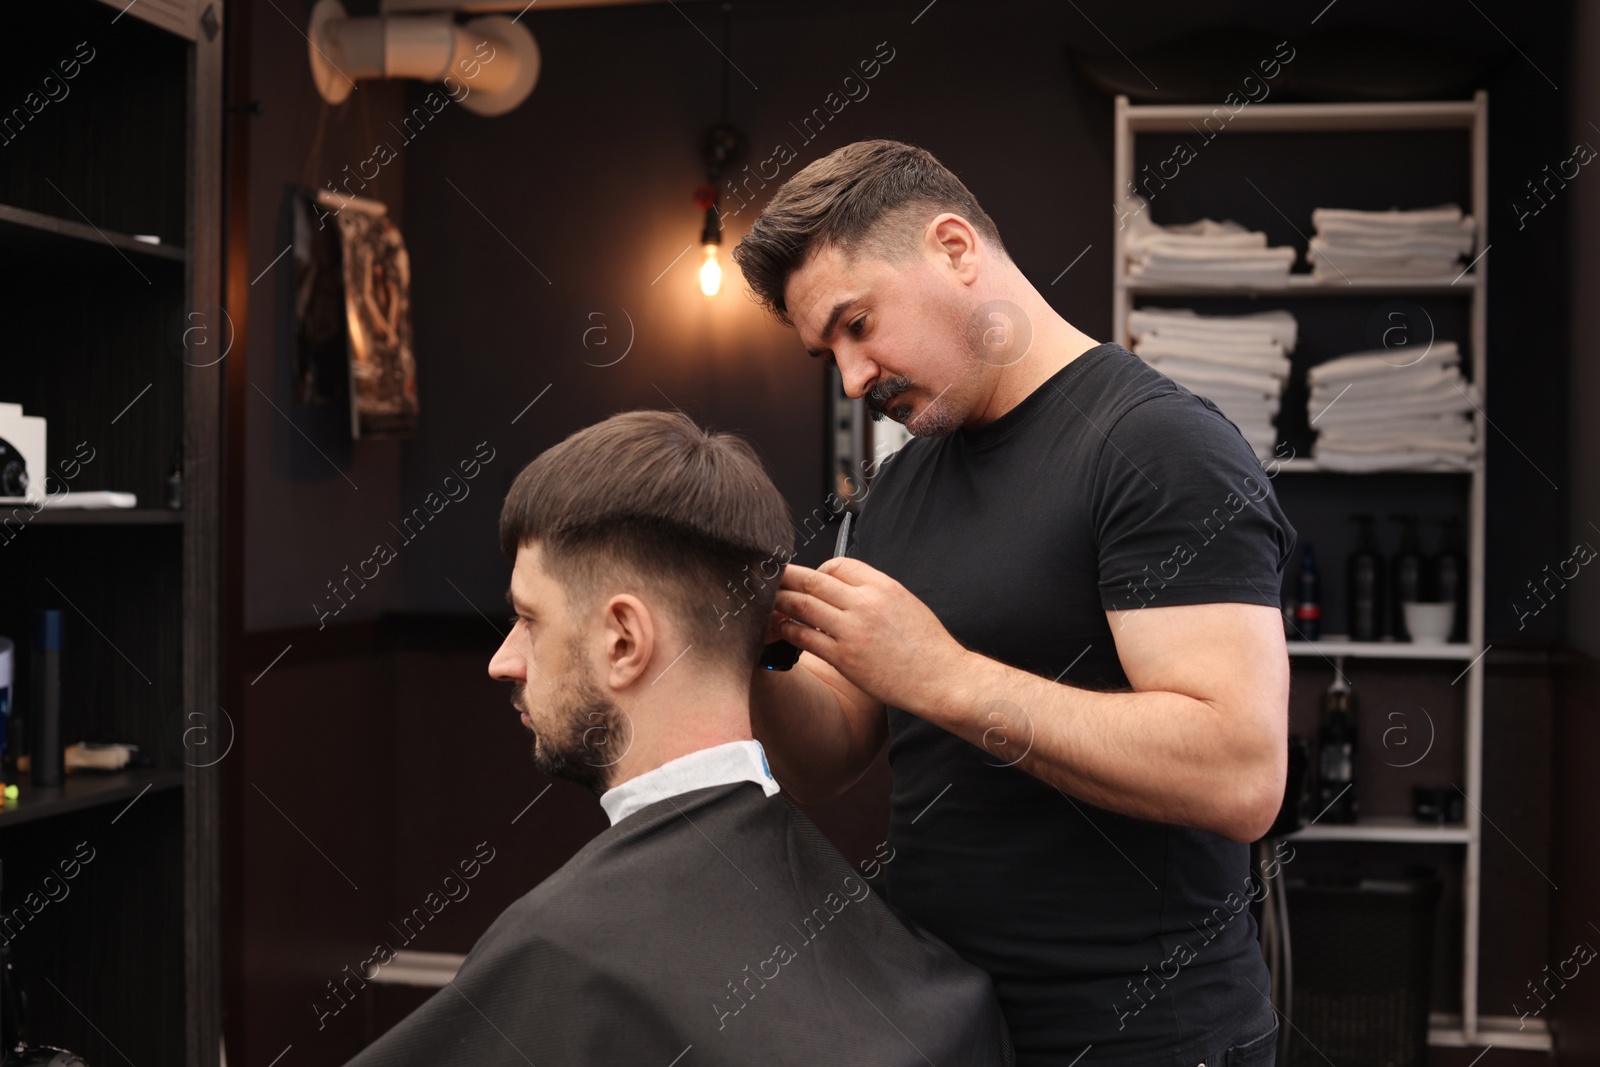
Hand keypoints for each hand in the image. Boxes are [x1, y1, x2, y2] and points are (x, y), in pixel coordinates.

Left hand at [769, 557, 968, 717]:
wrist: (941, 678)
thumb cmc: (927, 645)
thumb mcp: (905, 603)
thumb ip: (874, 593)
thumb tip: (845, 589)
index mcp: (882, 586)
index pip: (837, 565)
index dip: (818, 570)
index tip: (810, 579)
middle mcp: (864, 603)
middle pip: (813, 580)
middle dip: (787, 577)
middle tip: (768, 576)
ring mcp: (852, 631)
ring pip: (803, 606)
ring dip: (781, 601)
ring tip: (768, 600)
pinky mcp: (844, 658)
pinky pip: (806, 638)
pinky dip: (789, 630)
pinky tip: (782, 628)